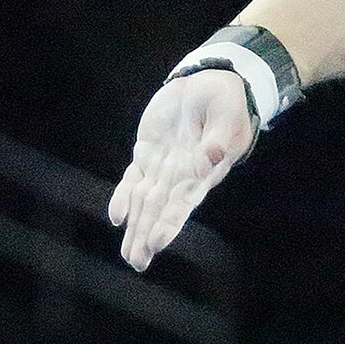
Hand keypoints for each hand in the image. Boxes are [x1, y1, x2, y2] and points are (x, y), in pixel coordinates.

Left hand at [107, 68, 255, 271]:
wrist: (210, 82)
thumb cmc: (226, 100)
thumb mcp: (227, 113)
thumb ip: (219, 137)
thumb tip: (208, 159)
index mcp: (204, 169)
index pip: (184, 200)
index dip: (170, 221)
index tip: (157, 242)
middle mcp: (182, 174)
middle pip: (161, 208)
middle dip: (148, 234)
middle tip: (138, 261)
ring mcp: (163, 165)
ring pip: (145, 200)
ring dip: (137, 227)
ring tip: (130, 255)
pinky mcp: (148, 152)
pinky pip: (133, 178)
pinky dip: (123, 196)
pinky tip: (117, 218)